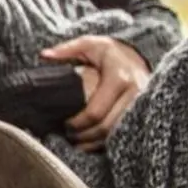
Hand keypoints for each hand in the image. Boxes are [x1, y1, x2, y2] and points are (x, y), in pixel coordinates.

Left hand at [41, 35, 149, 150]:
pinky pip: (123, 135)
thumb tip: (44, 55)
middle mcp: (134, 94)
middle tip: (68, 135)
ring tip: (77, 141)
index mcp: (119, 78)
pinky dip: (106, 142)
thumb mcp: (90, 44)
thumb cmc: (111, 52)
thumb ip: (67, 49)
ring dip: (94, 142)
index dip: (77, 123)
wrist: (139, 56)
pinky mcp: (142, 114)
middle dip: (84, 136)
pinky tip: (92, 141)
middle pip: (105, 128)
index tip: (65, 124)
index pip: (95, 112)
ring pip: (115, 135)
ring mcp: (141, 106)